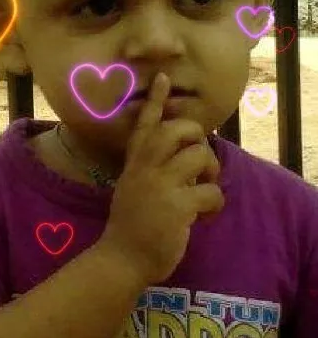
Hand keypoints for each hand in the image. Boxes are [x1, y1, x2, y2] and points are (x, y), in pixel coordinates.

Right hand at [102, 72, 224, 283]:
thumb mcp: (132, 190)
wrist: (121, 260)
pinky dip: (216, 202)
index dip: (157, 101)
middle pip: (177, 130)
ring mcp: (160, 186)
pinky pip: (211, 191)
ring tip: (206, 187)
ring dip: (211, 169)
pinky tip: (207, 216)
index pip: (145, 125)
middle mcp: (145, 169)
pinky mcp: (177, 206)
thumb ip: (149, 172)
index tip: (164, 78)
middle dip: (198, 137)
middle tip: (201, 158)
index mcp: (134, 164)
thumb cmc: (130, 228)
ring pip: (198, 155)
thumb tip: (184, 160)